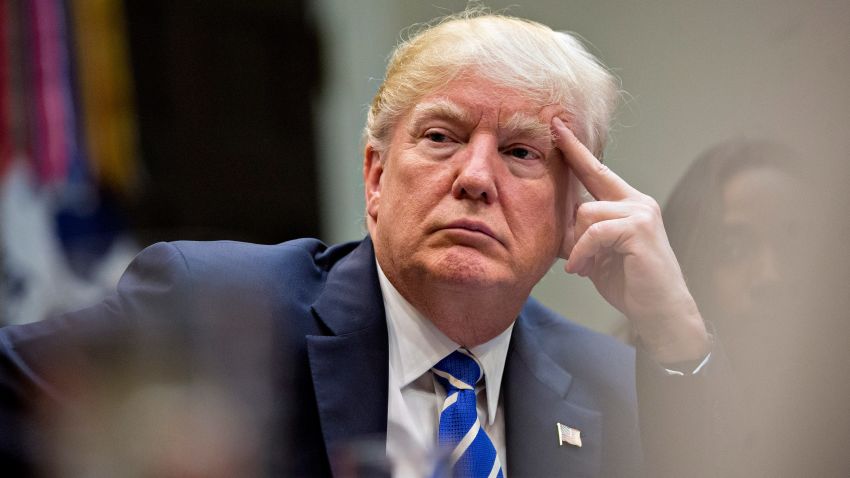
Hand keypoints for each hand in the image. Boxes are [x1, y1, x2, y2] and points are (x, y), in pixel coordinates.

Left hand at [552, 117, 708, 362]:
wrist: (659, 311)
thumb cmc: (629, 283)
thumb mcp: (597, 253)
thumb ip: (581, 231)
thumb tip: (553, 218)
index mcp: (628, 203)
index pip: (597, 170)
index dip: (575, 149)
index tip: (556, 125)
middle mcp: (638, 201)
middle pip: (587, 189)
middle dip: (571, 219)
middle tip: (575, 251)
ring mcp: (641, 212)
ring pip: (586, 212)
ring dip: (579, 245)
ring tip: (585, 266)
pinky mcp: (639, 228)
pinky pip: (594, 231)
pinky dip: (583, 252)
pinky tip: (583, 269)